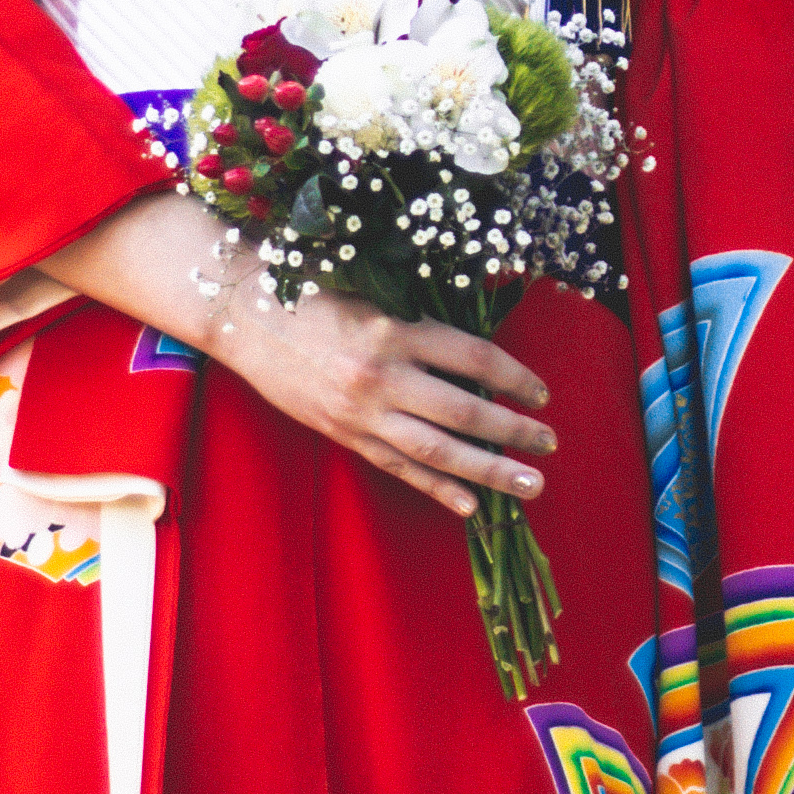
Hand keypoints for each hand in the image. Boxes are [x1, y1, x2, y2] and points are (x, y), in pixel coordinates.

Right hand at [203, 269, 555, 512]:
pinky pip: (398, 467)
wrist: (243, 316)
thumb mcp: (372, 288)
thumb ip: (420, 316)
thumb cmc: (311, 288)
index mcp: (393, 328)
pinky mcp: (344, 434)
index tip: (540, 392)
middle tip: (550, 442)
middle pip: (464, 410)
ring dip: (489, 470)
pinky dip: (436, 487)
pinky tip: (470, 505)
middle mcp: (380, 375)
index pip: (473, 357)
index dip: (514, 376)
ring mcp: (361, 412)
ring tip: (531, 484)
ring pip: (437, 450)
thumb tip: (479, 345)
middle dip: (514, 430)